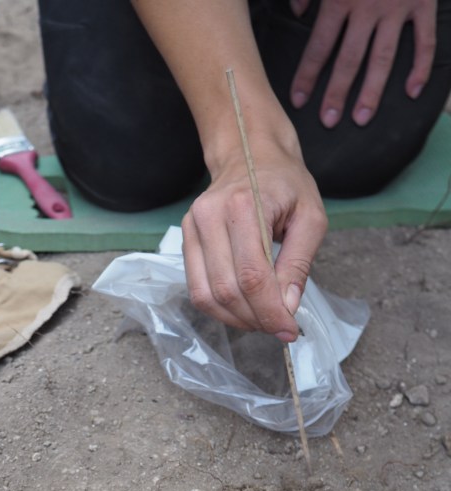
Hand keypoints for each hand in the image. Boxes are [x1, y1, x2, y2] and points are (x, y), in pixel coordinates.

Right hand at [181, 137, 327, 339]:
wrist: (250, 155)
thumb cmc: (285, 184)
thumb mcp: (311, 217)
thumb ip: (299, 263)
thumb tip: (286, 308)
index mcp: (243, 205)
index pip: (253, 275)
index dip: (270, 311)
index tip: (289, 329)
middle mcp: (209, 216)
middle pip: (227, 290)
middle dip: (255, 318)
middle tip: (278, 328)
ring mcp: (191, 228)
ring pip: (206, 296)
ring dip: (235, 319)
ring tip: (260, 320)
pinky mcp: (184, 239)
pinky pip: (196, 289)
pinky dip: (219, 309)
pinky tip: (242, 309)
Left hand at [289, 0, 436, 126]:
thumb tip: (297, 11)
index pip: (319, 46)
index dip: (308, 75)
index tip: (299, 101)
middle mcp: (367, 8)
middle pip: (349, 59)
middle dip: (337, 92)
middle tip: (328, 121)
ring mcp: (397, 8)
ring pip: (383, 57)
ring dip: (372, 90)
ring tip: (362, 118)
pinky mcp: (422, 3)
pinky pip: (424, 40)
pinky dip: (420, 66)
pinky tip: (411, 91)